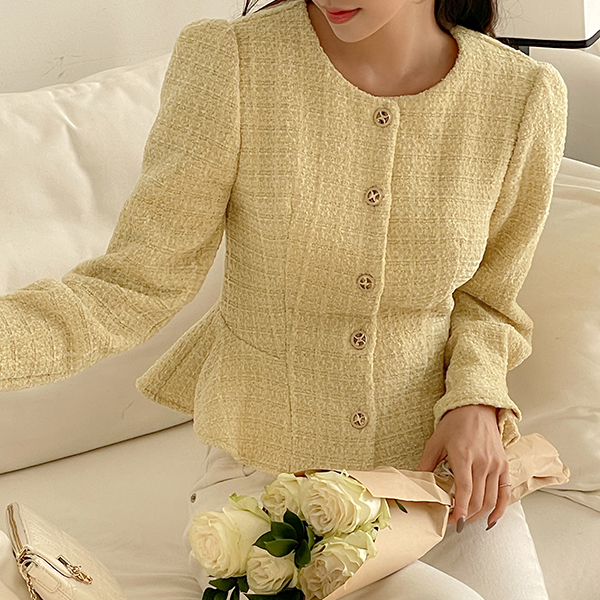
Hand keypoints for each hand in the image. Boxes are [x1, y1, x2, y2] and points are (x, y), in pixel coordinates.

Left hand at [417, 404, 510, 530]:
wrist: (476, 408)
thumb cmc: (455, 423)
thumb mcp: (436, 441)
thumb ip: (427, 463)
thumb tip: (418, 481)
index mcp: (464, 456)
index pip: (465, 491)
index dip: (460, 510)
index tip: (454, 522)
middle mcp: (483, 462)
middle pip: (479, 499)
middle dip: (467, 516)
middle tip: (456, 522)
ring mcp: (496, 464)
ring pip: (492, 500)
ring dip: (480, 515)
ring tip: (468, 520)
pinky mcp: (504, 465)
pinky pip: (505, 492)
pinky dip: (500, 509)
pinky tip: (490, 519)